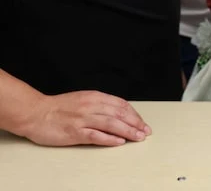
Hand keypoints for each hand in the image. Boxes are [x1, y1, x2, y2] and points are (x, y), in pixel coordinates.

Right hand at [20, 91, 150, 146]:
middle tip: (145, 131)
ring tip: (138, 137)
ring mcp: (83, 119)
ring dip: (128, 131)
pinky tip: (119, 142)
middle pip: (120, 114)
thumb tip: (118, 113)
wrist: (35, 112)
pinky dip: (109, 139)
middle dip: (135, 123)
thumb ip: (100, 104)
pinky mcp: (75, 132)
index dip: (134, 114)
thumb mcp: (83, 99)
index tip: (142, 122)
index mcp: (95, 97)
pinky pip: (96, 135)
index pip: (121, 105)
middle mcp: (91, 106)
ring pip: (111, 124)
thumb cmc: (59, 107)